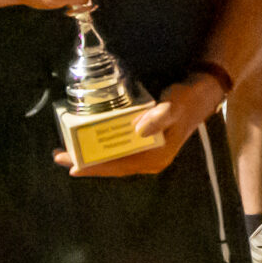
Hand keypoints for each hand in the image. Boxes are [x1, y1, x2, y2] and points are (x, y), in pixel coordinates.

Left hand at [58, 75, 222, 177]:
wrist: (201, 95)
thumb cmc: (185, 100)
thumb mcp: (173, 106)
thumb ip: (159, 117)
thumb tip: (139, 130)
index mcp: (156, 156)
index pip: (120, 166)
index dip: (96, 167)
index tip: (74, 166)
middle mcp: (150, 160)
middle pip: (113, 167)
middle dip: (87, 163)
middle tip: (60, 157)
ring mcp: (147, 154)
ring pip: (114, 161)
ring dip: (91, 158)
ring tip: (67, 152)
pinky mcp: (144, 145)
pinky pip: (118, 153)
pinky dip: (101, 150)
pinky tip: (88, 144)